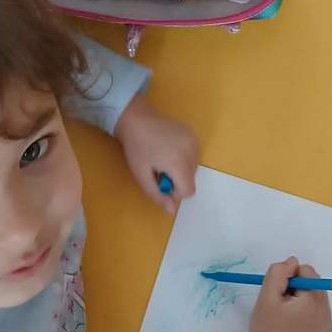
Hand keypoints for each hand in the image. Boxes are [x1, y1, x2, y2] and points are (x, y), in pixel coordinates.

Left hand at [113, 95, 198, 215]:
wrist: (137, 119)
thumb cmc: (136, 149)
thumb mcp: (142, 176)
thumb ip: (157, 195)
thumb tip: (172, 211)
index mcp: (178, 163)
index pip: (188, 191)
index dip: (174, 192)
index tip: (160, 182)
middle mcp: (192, 152)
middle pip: (191, 180)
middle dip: (176, 181)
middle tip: (158, 169)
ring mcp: (194, 141)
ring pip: (193, 169)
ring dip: (180, 170)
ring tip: (163, 158)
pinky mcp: (194, 135)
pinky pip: (193, 157)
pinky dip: (184, 159)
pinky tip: (169, 149)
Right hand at [219, 259, 331, 331]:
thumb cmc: (265, 327)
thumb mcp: (267, 295)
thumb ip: (279, 272)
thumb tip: (293, 262)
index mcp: (314, 303)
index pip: (308, 273)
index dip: (290, 278)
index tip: (279, 293)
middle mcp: (327, 315)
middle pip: (315, 285)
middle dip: (298, 288)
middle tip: (282, 303)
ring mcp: (328, 327)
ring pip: (317, 297)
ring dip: (303, 298)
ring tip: (287, 314)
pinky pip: (319, 312)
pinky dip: (308, 312)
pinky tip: (294, 324)